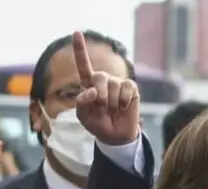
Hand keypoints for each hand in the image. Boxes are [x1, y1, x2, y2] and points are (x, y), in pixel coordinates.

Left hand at [72, 31, 140, 145]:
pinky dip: (123, 101)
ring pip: (113, 85)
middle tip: (102, 108)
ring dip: (111, 102)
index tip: (76, 33)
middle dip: (99, 96)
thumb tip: (93, 91)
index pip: (84, 65)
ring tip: (112, 110)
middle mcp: (103, 80)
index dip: (80, 49)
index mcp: (89, 85)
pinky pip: (126, 88)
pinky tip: (123, 107)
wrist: (115, 135)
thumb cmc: (98, 123)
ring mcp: (117, 83)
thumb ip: (83, 102)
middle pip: (99, 76)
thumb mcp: (84, 115)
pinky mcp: (131, 88)